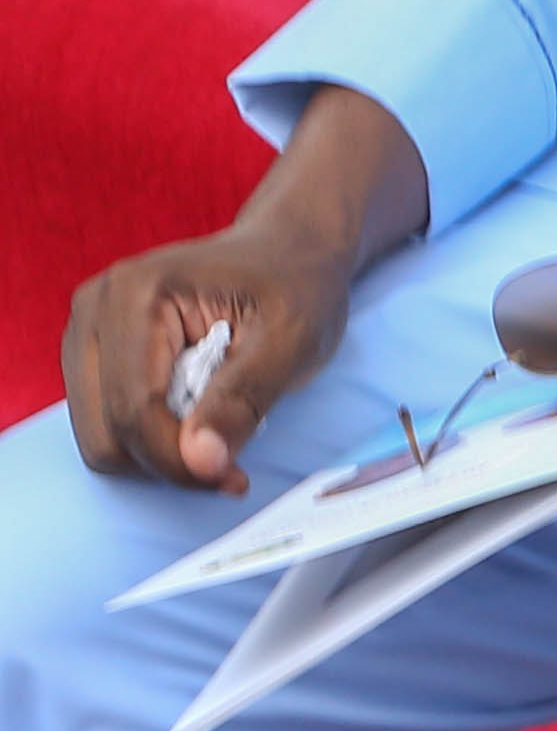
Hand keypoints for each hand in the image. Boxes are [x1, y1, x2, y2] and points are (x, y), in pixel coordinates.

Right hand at [57, 85, 428, 491]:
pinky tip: (198, 430)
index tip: (233, 479)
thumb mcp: (294, 340)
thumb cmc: (297, 288)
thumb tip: (199, 461)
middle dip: (167, 463)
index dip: (178, 461)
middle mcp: (94, 307)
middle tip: (230, 468)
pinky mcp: (92, 353)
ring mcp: (85, 330)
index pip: (134, 409)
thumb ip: (244, 398)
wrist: (288, 251)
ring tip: (219, 442)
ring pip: (99, 437)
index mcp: (136, 294)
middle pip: (105, 432)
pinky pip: (105, 425)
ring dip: (158, 457)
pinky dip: (150, 443)